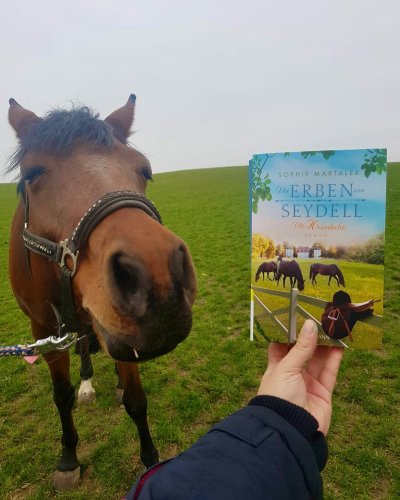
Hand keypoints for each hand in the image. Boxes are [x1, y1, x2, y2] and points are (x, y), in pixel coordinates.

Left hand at [258, 319, 342, 434]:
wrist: (290, 430)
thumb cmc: (278, 397)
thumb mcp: (286, 368)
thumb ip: (300, 348)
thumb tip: (310, 324)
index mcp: (276, 367)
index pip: (281, 345)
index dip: (289, 332)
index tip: (298, 316)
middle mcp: (292, 373)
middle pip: (304, 351)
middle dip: (311, 336)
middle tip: (321, 319)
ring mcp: (308, 383)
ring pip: (319, 359)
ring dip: (326, 345)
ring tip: (334, 327)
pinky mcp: (323, 392)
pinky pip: (330, 372)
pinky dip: (335, 359)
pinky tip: (341, 345)